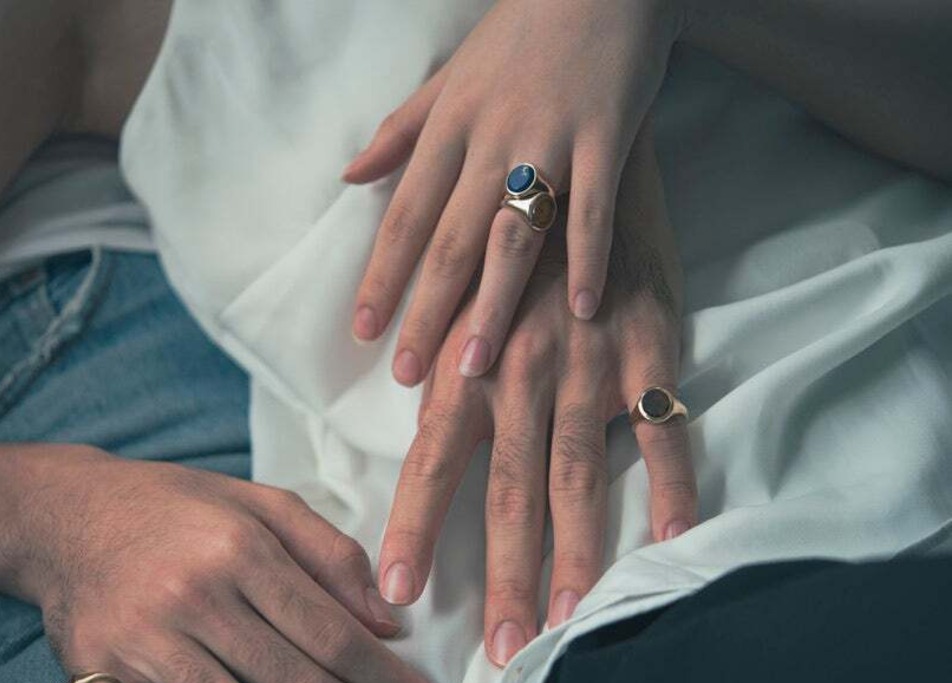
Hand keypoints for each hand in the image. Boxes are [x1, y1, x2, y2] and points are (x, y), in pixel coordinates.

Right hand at [13, 448, 448, 682]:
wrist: (65, 508)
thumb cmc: (176, 507)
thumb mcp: (260, 502)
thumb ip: (330, 553)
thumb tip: (388, 622)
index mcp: (242, 550)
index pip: (333, 633)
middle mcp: (196, 594)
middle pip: (297, 681)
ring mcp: (141, 632)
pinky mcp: (90, 660)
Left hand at [346, 0, 683, 383]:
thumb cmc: (517, 35)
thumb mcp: (447, 78)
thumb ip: (400, 132)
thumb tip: (349, 176)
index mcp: (448, 128)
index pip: (404, 217)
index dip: (381, 277)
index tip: (363, 332)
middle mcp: (491, 140)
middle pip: (450, 241)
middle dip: (426, 312)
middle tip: (409, 374)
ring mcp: (550, 140)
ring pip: (514, 235)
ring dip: (495, 304)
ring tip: (476, 365)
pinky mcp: (608, 138)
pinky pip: (595, 210)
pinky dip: (588, 260)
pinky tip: (581, 312)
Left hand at [375, 128, 696, 665]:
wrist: (575, 145)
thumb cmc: (500, 224)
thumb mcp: (447, 283)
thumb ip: (421, 343)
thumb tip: (388, 391)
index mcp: (463, 360)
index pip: (429, 461)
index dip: (411, 529)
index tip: (395, 595)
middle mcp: (520, 371)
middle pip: (506, 493)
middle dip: (500, 577)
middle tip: (499, 652)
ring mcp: (590, 364)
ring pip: (579, 478)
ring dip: (573, 557)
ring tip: (566, 624)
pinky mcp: (651, 347)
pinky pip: (666, 429)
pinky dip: (674, 486)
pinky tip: (673, 544)